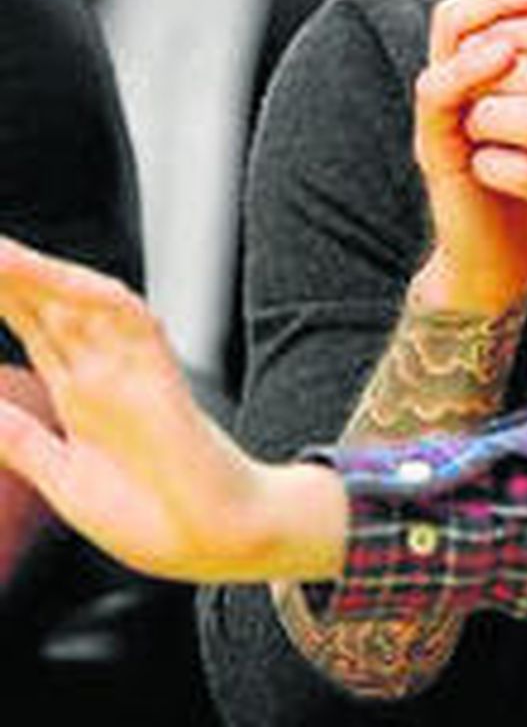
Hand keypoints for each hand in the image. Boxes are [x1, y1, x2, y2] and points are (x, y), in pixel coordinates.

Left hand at [0, 237, 345, 582]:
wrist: (215, 540)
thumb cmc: (154, 516)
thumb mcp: (65, 478)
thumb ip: (22, 441)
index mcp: (79, 395)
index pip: (35, 329)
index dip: (2, 298)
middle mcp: (103, 374)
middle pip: (51, 308)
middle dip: (10, 276)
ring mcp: (131, 373)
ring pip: (85, 307)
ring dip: (43, 277)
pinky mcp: (161, 382)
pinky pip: (136, 327)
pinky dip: (101, 301)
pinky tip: (65, 283)